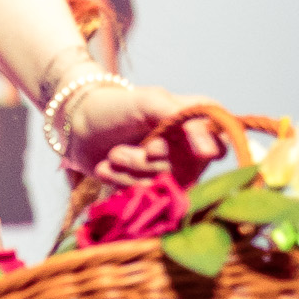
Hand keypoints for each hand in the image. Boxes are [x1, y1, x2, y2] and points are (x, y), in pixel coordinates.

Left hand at [64, 83, 226, 187]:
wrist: (77, 128)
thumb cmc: (115, 107)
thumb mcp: (147, 102)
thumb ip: (181, 118)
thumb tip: (212, 152)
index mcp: (199, 120)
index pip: (220, 141)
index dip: (195, 149)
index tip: (155, 147)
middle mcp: (193, 149)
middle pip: (187, 169)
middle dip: (146, 162)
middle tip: (117, 151)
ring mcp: (175, 171)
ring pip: (167, 185)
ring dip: (131, 172)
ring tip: (111, 156)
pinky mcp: (156, 188)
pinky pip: (150, 196)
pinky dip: (123, 184)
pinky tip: (106, 170)